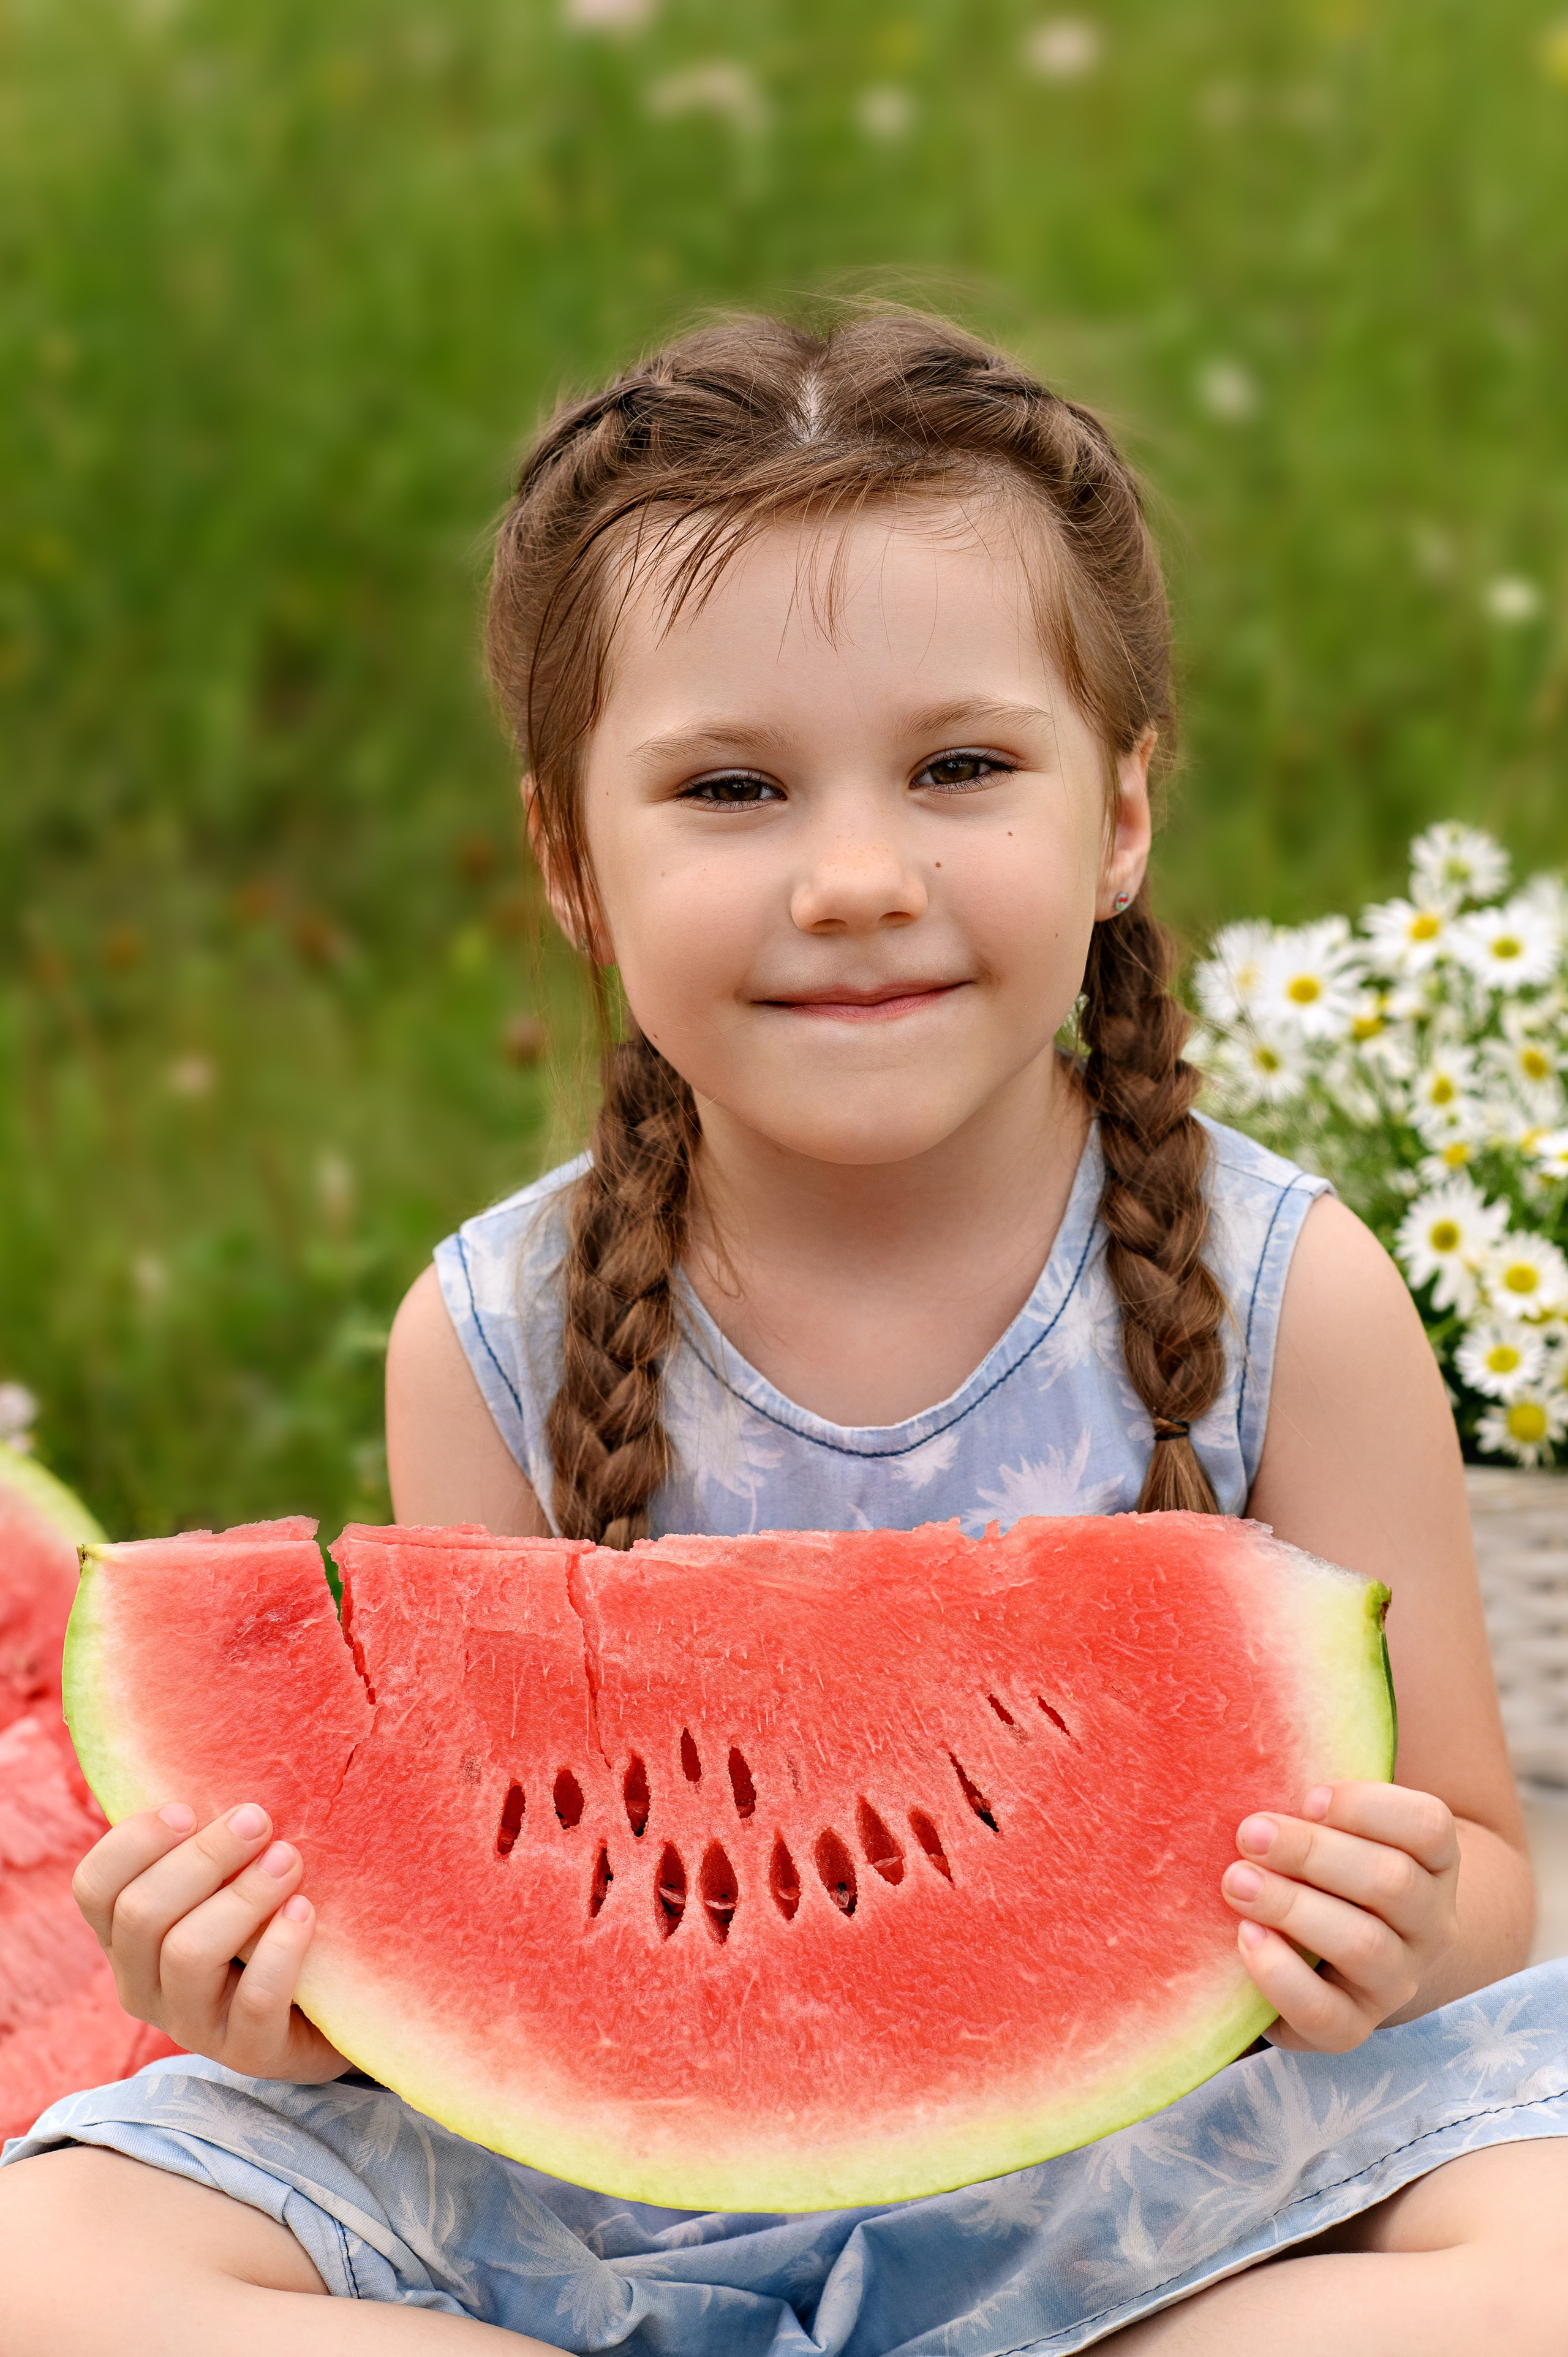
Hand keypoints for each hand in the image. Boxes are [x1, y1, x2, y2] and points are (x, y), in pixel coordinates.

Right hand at [72, 1801, 349, 2082]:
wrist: (327, 2008)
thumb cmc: (266, 1923)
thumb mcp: (226, 1881)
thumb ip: (208, 1845)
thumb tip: (224, 1780)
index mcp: (127, 1936)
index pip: (93, 1887)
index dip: (133, 1841)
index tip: (188, 1809)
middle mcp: (144, 1984)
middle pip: (142, 1913)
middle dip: (203, 1857)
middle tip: (258, 1820)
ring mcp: (191, 2024)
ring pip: (189, 1953)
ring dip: (243, 1896)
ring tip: (289, 1860)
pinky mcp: (248, 2052)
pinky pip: (255, 1999)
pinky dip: (281, 1948)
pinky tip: (304, 1911)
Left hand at [1221, 1780, 1459, 2052]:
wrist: (1334, 1948)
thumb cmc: (1323, 1861)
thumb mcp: (1334, 1823)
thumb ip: (1315, 1798)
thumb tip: (1252, 1742)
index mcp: (1434, 1860)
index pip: (1429, 1826)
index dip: (1368, 1807)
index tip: (1308, 1796)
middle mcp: (1429, 1923)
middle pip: (1391, 1883)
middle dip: (1313, 1853)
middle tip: (1250, 1833)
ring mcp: (1396, 1980)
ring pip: (1364, 1946)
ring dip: (1293, 1908)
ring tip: (1236, 1882)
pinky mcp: (1352, 2026)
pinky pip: (1328, 2016)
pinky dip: (1282, 1977)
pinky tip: (1244, 1938)